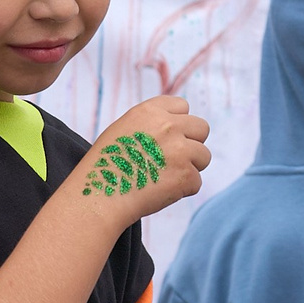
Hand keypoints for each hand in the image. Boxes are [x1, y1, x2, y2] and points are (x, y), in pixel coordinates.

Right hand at [72, 97, 211, 219]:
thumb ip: (153, 124)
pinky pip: (196, 182)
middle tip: (172, 160)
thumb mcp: (123, 130)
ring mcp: (180, 150)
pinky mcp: (186, 175)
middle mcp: (169, 126)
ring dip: (189, 168)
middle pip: (202, 128)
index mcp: (150, 111)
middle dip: (192, 144)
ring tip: (162, 178)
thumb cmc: (107, 166)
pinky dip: (182, 190)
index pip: (183, 106)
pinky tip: (159, 191)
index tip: (169, 138)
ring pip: (204, 156)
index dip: (178, 124)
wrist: (99, 196)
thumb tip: (179, 128)